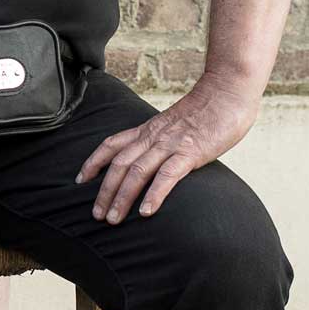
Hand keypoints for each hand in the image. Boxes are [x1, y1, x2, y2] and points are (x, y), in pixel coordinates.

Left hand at [75, 76, 261, 225]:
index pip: (112, 144)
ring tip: (113, 219)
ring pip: (137, 171)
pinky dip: (154, 194)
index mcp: (149, 129)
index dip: (94, 162)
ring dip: (122, 197)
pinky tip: (146, 212)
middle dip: (104, 191)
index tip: (80, 180)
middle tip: (96, 215)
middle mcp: (154, 136)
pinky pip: (167, 175)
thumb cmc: (209, 109)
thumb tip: (161, 158)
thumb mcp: (177, 123)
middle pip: (119, 163)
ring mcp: (171, 144)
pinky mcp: (191, 152)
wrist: (228, 90)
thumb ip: (166, 139)